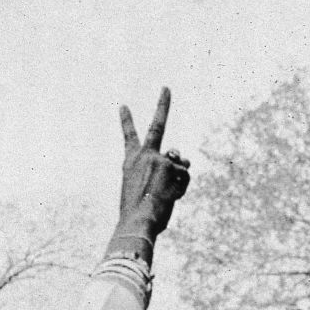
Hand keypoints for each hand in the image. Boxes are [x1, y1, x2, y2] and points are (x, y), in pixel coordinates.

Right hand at [115, 88, 190, 242]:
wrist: (137, 221)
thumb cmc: (139, 212)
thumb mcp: (147, 188)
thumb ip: (165, 169)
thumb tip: (185, 159)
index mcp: (130, 163)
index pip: (129, 137)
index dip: (127, 121)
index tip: (123, 105)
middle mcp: (144, 156)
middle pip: (157, 125)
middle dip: (162, 104)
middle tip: (166, 88)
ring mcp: (159, 158)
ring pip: (179, 162)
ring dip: (178, 176)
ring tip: (165, 194)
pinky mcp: (171, 165)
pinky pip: (185, 176)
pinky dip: (181, 188)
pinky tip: (170, 196)